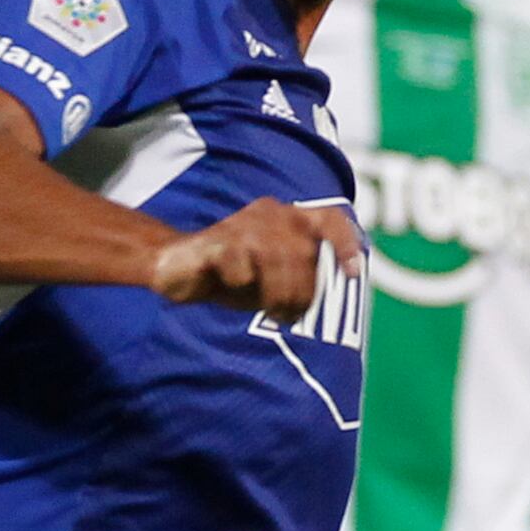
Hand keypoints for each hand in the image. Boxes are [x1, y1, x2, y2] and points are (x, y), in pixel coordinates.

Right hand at [148, 199, 361, 323]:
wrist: (177, 267)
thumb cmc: (233, 274)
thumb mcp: (275, 279)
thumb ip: (302, 278)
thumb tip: (325, 292)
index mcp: (289, 218)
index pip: (329, 221)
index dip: (345, 244)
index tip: (352, 273)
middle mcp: (271, 214)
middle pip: (303, 255)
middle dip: (303, 293)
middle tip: (290, 316)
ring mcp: (243, 225)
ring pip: (276, 261)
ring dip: (277, 295)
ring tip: (273, 312)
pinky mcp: (216, 241)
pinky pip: (242, 270)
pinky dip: (241, 286)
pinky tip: (231, 286)